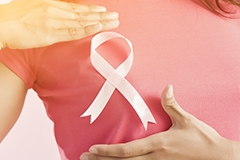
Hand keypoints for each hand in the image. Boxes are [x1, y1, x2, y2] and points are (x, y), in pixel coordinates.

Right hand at [0, 0, 118, 48]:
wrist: (1, 24)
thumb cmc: (15, 16)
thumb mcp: (35, 6)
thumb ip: (51, 9)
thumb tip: (63, 11)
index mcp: (53, 5)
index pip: (78, 8)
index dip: (92, 10)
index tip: (104, 10)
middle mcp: (56, 12)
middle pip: (84, 14)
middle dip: (102, 16)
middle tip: (116, 17)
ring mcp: (55, 23)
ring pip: (82, 22)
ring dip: (99, 22)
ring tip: (113, 22)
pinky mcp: (50, 35)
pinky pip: (72, 32)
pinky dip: (86, 29)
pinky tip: (97, 28)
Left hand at [80, 85, 239, 159]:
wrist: (219, 157)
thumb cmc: (203, 139)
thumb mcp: (187, 120)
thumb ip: (172, 104)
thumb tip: (167, 87)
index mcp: (158, 144)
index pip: (127, 149)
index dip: (108, 150)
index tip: (93, 148)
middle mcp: (155, 157)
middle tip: (84, 158)